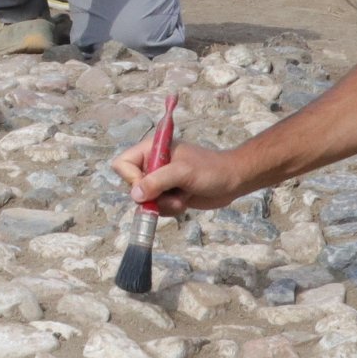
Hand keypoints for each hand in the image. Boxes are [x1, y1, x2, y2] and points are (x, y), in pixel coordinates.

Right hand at [115, 133, 247, 215]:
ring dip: (164, 204)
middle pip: (132, 186)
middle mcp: (152, 164)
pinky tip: (185, 200)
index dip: (132, 178)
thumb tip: (135, 195)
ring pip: (145, 201)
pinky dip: (170, 208)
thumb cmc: (211, 170)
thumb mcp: (183, 173)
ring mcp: (160, 180)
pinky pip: (157, 208)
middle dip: (152, 196)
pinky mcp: (168, 194)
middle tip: (171, 194)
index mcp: (152, 149)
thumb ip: (157, 181)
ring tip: (182, 197)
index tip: (150, 186)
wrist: (233, 180)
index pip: (123, 164)